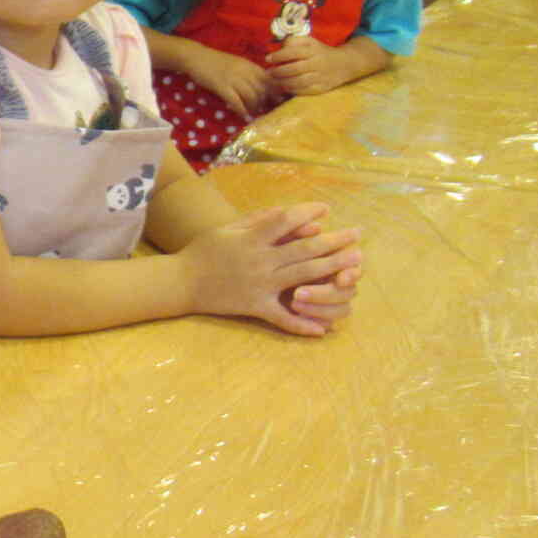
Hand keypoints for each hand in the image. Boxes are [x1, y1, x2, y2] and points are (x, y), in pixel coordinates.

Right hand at [179, 42, 275, 116]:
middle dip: (265, 102)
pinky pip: (236, 101)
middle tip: (263, 110)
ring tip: (252, 113)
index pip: (270, 80)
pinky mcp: (222, 87)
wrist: (196, 57)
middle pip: (262, 90)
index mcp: (250, 65)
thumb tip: (262, 86)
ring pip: (251, 97)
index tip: (276, 101)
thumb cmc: (216, 61)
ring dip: (254, 107)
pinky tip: (242, 115)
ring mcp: (233, 79)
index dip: (275, 92)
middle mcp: (245, 72)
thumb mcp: (238, 64)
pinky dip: (241, 110)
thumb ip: (250, 73)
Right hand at [182, 203, 362, 334]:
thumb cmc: (203, 251)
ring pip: (303, 277)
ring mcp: (259, 285)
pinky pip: (281, 318)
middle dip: (335, 241)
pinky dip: (302, 324)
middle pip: (304, 249)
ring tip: (355, 265)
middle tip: (357, 235)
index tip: (327, 208)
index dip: (308, 212)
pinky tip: (323, 329)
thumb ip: (258, 220)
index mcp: (251, 239)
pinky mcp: (254, 306)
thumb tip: (290, 213)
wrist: (180, 282)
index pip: (286, 220)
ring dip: (332, 270)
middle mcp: (258, 260)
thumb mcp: (228, 228)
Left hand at [265, 35, 360, 96]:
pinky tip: (284, 87)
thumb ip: (294, 41)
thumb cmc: (319, 52)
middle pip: (294, 69)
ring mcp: (320, 77)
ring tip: (274, 81)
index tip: (268, 58)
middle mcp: (317, 63)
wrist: (344, 64)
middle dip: (278, 71)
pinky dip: (291, 90)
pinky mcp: (321, 88)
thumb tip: (279, 47)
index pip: (293, 52)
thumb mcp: (310, 42)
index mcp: (313, 50)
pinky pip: (304, 91)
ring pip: (298, 82)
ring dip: (282, 82)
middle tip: (269, 73)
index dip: (278, 56)